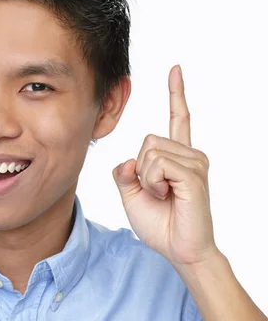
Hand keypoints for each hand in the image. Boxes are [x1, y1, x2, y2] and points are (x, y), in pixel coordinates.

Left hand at [112, 65, 220, 273]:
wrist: (180, 250)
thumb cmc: (160, 225)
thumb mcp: (132, 196)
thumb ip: (126, 174)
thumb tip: (128, 160)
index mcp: (178, 157)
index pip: (178, 118)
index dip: (176, 94)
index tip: (175, 70)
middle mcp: (190, 154)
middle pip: (148, 139)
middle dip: (141, 169)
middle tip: (157, 193)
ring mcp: (195, 162)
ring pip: (150, 151)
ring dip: (147, 179)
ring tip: (164, 196)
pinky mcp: (193, 174)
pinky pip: (157, 165)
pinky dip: (153, 183)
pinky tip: (166, 195)